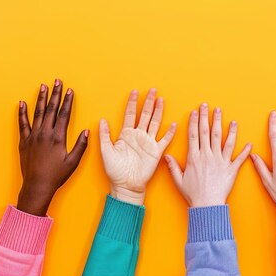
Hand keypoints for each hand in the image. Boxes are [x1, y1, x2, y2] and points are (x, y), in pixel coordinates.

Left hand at [17, 80, 88, 215]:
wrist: (37, 185)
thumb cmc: (57, 175)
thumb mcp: (73, 162)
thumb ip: (81, 145)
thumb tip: (86, 131)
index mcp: (58, 138)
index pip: (63, 114)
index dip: (67, 101)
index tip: (69, 90)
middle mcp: (45, 134)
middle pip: (50, 109)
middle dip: (55, 94)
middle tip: (57, 81)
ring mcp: (33, 136)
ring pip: (37, 113)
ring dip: (40, 98)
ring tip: (43, 86)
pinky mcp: (24, 141)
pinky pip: (22, 124)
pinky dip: (22, 113)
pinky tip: (22, 103)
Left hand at [100, 89, 175, 204]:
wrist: (126, 185)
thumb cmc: (115, 171)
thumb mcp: (106, 151)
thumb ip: (104, 135)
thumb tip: (101, 120)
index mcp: (126, 135)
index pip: (130, 114)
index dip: (132, 103)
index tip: (134, 92)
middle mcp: (138, 136)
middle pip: (144, 115)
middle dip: (148, 102)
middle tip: (152, 90)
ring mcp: (148, 143)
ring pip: (155, 123)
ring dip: (158, 112)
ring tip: (161, 100)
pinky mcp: (156, 152)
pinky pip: (164, 140)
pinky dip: (170, 132)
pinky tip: (174, 124)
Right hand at [164, 103, 250, 206]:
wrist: (207, 205)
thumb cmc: (193, 194)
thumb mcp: (179, 180)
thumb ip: (173, 167)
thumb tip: (166, 156)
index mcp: (195, 157)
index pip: (194, 135)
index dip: (194, 122)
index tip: (195, 111)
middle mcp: (208, 156)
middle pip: (208, 133)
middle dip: (208, 117)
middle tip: (208, 106)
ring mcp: (221, 162)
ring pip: (224, 140)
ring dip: (226, 128)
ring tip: (227, 117)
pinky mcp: (231, 170)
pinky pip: (239, 158)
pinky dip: (245, 151)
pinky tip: (249, 143)